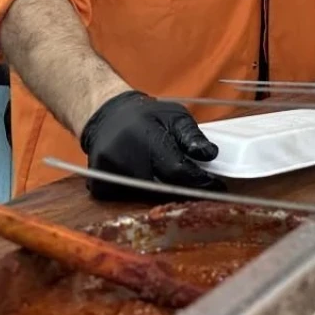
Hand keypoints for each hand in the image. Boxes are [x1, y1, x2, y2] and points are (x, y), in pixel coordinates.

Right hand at [79, 91, 224, 199]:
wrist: (108, 116)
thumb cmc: (147, 116)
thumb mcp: (175, 115)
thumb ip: (192, 135)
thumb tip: (210, 154)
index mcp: (145, 136)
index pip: (176, 169)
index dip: (198, 180)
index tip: (216, 186)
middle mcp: (123, 156)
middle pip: (161, 187)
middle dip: (182, 187)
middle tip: (197, 184)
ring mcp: (108, 173)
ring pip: (144, 195)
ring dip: (160, 191)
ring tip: (166, 176)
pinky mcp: (98, 186)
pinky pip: (127, 199)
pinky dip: (140, 193)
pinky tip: (143, 177)